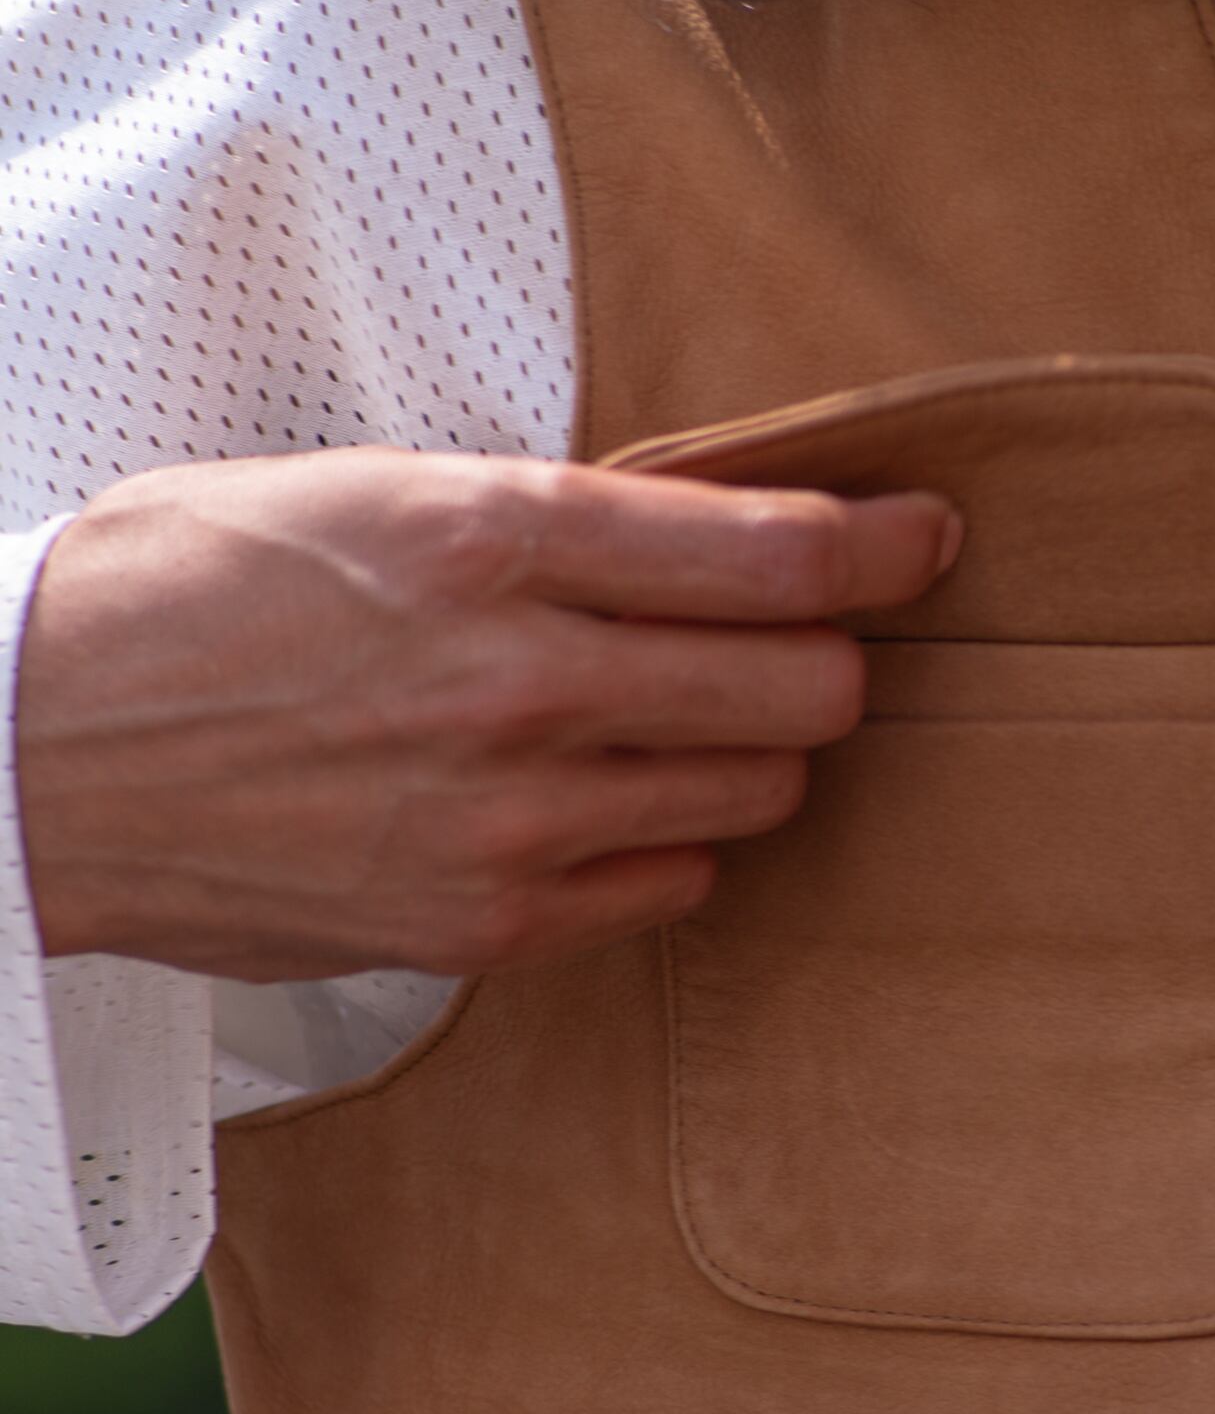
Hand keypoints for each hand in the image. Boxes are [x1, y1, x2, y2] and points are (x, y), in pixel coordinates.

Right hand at [16, 447, 957, 980]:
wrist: (25, 746)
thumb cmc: (189, 589)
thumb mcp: (369, 492)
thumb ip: (552, 523)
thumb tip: (718, 544)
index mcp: (491, 538)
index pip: (772, 557)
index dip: (882, 547)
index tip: (927, 539)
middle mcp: (522, 682)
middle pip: (808, 689)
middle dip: (829, 659)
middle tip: (800, 644)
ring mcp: (512, 817)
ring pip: (760, 789)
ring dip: (753, 749)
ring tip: (680, 718)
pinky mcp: (490, 921)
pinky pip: (679, 882)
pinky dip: (675, 837)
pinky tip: (609, 801)